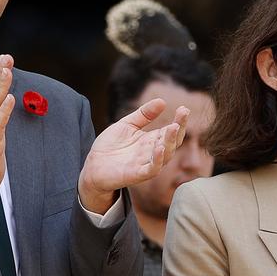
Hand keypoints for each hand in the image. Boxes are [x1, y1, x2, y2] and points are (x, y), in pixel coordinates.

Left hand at [79, 99, 189, 213]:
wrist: (93, 166)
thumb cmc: (110, 146)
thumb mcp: (127, 124)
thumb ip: (144, 114)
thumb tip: (162, 101)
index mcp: (152, 140)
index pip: (171, 130)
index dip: (179, 121)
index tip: (184, 109)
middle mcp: (153, 152)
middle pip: (172, 142)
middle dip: (179, 128)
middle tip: (183, 114)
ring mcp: (146, 163)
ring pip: (166, 155)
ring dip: (170, 141)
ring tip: (173, 127)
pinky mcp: (137, 174)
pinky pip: (152, 169)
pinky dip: (158, 160)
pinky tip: (159, 148)